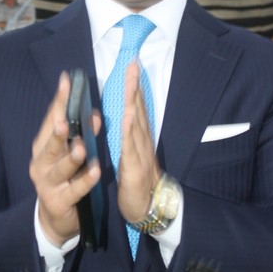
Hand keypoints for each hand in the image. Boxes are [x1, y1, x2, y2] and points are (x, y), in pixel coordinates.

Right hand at [30, 72, 100, 246]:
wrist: (57, 218)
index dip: (59, 101)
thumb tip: (94, 113)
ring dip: (72, 158)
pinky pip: (74, 190)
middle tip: (66, 119)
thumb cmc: (65, 179)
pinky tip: (96, 172)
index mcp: (43, 146)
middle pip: (50, 142)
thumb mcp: (69, 153)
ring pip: (60, 168)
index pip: (51, 119)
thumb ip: (80, 134)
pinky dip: (85, 181)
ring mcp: (47, 183)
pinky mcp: (58, 201)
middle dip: (58, 130)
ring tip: (82, 148)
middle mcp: (41, 162)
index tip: (66, 82)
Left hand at [117, 62, 160, 223]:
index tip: (133, 66)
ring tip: (132, 80)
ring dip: (134, 100)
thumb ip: (128, 136)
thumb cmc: (137, 182)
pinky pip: (130, 145)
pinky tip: (128, 114)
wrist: (147, 208)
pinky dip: (130, 128)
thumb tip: (125, 115)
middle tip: (134, 63)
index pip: (137, 108)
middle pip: (139, 109)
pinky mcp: (134, 166)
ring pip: (136, 122)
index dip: (136, 87)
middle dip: (136, 85)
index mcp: (139, 138)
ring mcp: (140, 153)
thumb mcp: (131, 154)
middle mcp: (142, 141)